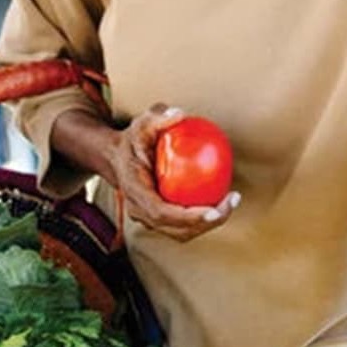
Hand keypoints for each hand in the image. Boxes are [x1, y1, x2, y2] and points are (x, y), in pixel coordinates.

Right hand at [111, 104, 240, 241]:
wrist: (115, 158)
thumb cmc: (131, 140)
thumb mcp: (141, 124)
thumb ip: (158, 116)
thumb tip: (179, 114)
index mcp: (135, 193)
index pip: (161, 213)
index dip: (188, 217)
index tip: (213, 211)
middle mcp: (140, 211)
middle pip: (176, 230)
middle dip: (207, 223)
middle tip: (231, 202)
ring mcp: (149, 219)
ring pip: (182, 232)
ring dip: (209, 223)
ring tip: (231, 202)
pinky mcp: (159, 219)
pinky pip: (183, 225)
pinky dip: (204, 217)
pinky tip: (222, 199)